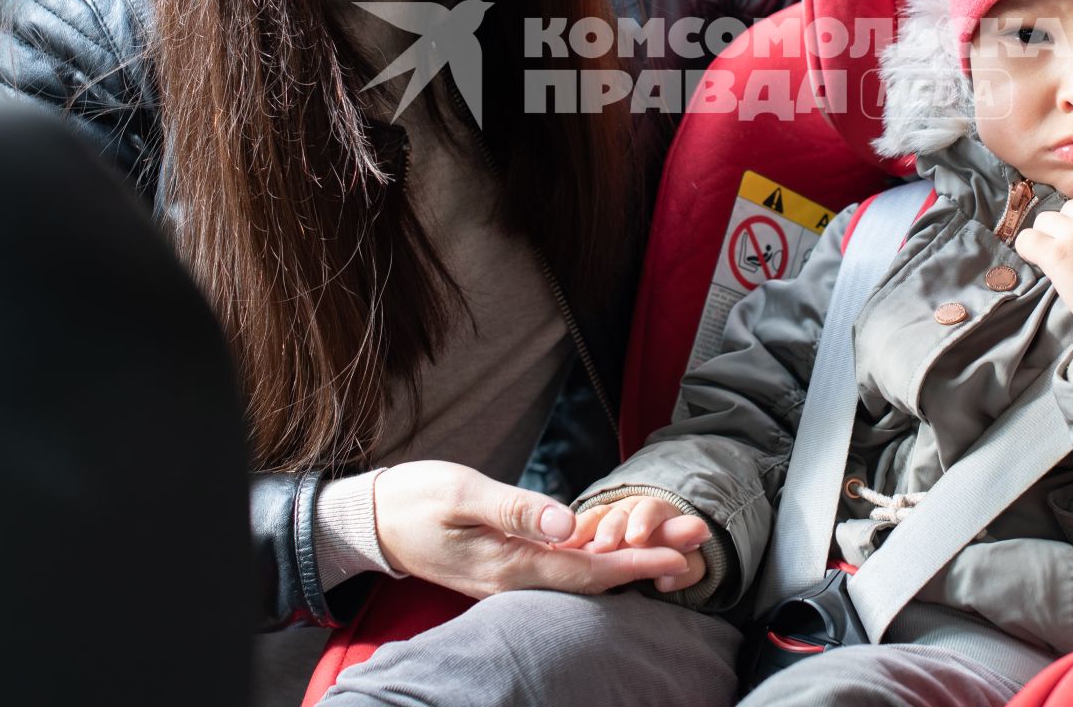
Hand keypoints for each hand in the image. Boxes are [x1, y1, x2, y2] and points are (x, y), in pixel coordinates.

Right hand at [372, 461, 693, 598]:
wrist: (376, 521)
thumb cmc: (415, 501)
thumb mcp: (461, 495)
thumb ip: (514, 509)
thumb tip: (564, 523)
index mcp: (510, 565)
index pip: (586, 572)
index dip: (635, 564)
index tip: (677, 557)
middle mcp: (519, 577)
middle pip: (596, 575)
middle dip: (648, 559)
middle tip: (697, 544)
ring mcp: (515, 571)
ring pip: (584, 568)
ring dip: (630, 554)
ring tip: (675, 539)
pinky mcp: (511, 559)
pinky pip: (563, 561)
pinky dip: (598, 551)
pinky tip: (623, 538)